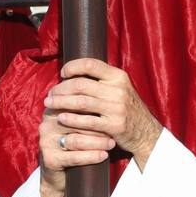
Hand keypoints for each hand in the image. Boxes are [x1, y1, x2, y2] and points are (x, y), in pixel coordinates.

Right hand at [38, 109, 113, 195]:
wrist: (60, 174)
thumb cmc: (74, 142)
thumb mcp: (77, 122)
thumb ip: (85, 107)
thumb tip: (108, 92)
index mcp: (53, 110)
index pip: (73, 103)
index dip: (93, 106)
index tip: (110, 109)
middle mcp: (47, 124)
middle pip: (75, 120)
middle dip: (98, 125)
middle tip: (115, 128)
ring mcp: (47, 141)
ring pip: (77, 140)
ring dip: (97, 142)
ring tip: (111, 143)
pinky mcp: (51, 159)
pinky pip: (74, 157)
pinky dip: (91, 156)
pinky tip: (103, 156)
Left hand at [43, 59, 162, 167]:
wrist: (146, 132)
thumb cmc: (126, 108)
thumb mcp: (120, 88)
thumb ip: (101, 80)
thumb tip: (73, 73)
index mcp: (119, 77)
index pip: (90, 64)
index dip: (72, 67)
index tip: (63, 74)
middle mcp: (119, 90)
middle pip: (81, 85)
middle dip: (61, 89)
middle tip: (50, 94)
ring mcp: (117, 108)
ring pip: (81, 102)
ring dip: (61, 102)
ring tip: (49, 104)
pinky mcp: (114, 126)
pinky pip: (87, 121)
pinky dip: (71, 119)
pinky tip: (61, 118)